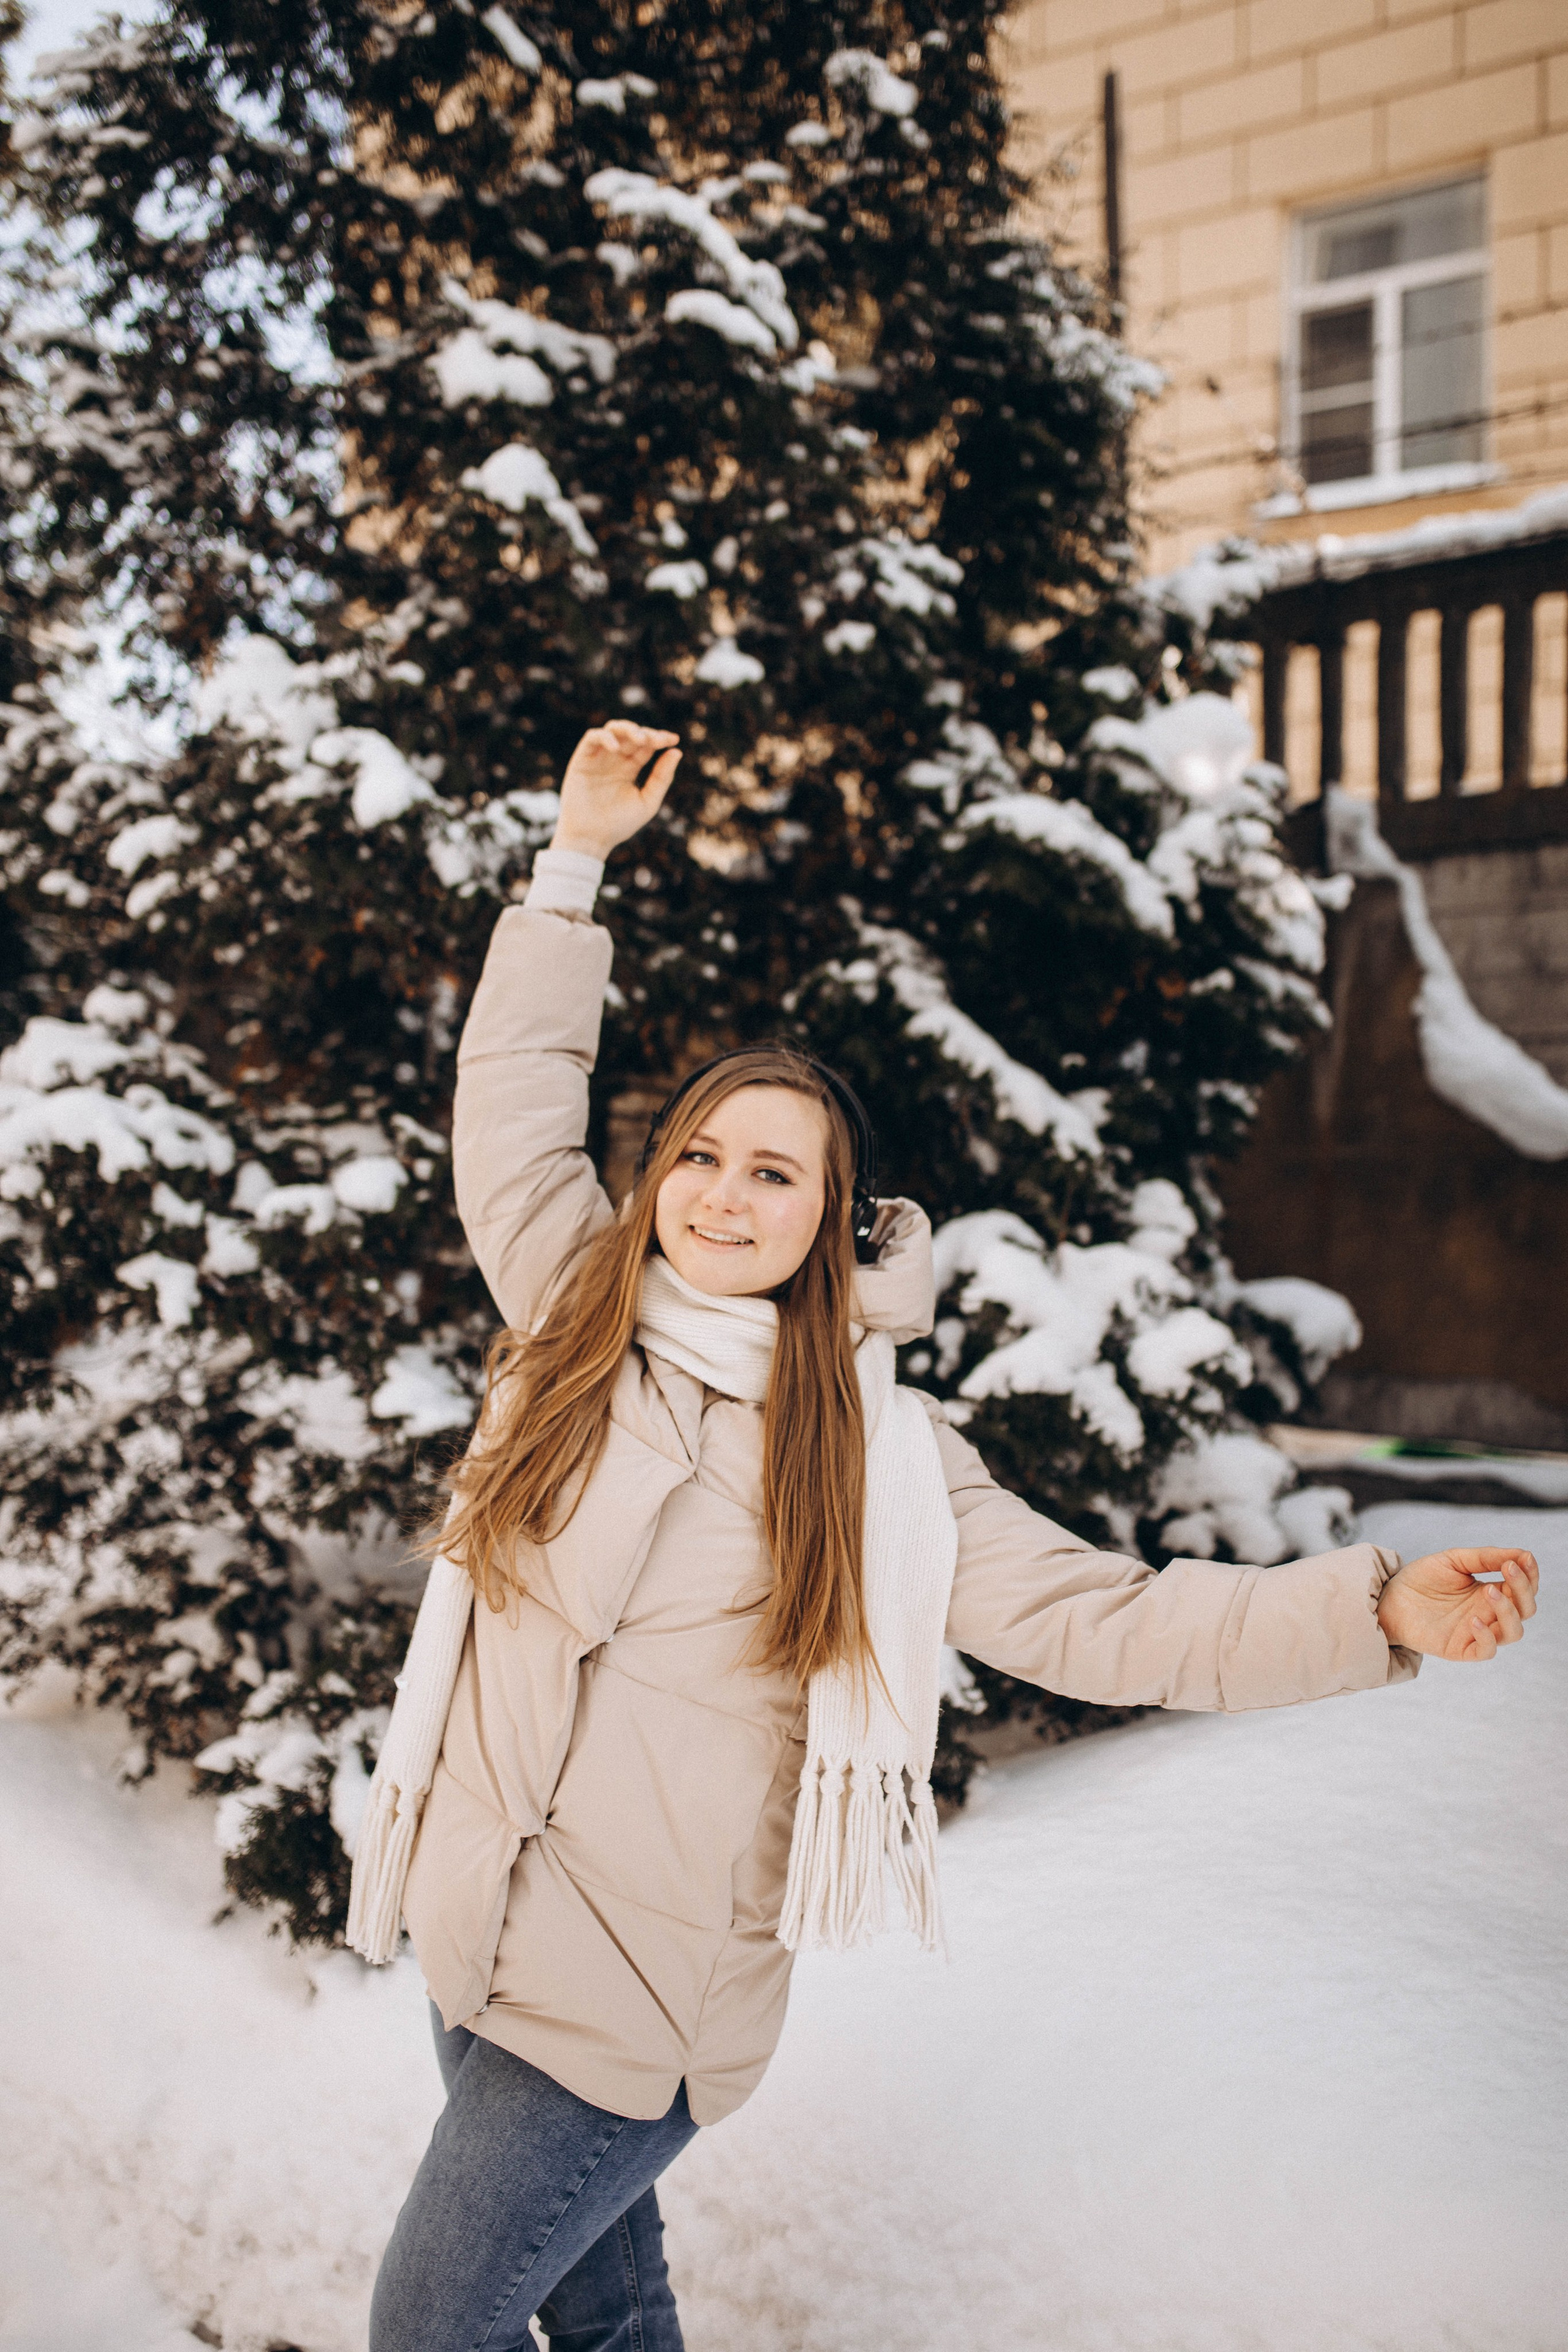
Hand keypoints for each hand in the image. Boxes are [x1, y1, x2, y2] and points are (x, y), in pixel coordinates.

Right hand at [551, 721, 681, 859]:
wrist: (591, 838)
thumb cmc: (619, 824)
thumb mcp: (647, 801)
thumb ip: (662, 778)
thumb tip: (676, 751)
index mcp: (629, 769)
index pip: (646, 746)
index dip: (659, 739)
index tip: (673, 739)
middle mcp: (614, 760)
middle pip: (631, 735)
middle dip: (646, 734)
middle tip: (658, 740)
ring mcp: (598, 758)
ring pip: (612, 730)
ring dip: (627, 729)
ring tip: (641, 740)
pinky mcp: (582, 760)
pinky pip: (592, 738)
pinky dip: (605, 737)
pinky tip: (616, 749)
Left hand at [1376, 1547, 1539, 1660]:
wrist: (1390, 1597)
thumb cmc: (1422, 1578)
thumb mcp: (1454, 1560)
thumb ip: (1486, 1557)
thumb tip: (1522, 1554)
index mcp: (1491, 1592)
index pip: (1524, 1588)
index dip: (1530, 1575)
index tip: (1525, 1558)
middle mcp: (1489, 1613)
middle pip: (1525, 1609)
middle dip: (1523, 1589)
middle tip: (1508, 1568)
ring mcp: (1477, 1632)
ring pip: (1513, 1632)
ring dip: (1509, 1611)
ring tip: (1490, 1591)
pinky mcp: (1462, 1649)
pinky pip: (1487, 1650)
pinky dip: (1486, 1636)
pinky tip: (1473, 1618)